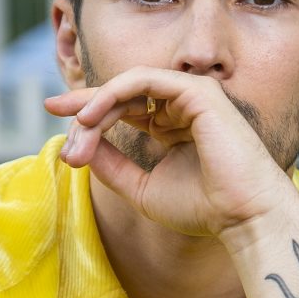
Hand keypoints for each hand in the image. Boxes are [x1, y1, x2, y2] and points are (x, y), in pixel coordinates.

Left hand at [44, 68, 298, 239]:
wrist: (243, 218)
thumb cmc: (204, 209)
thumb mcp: (141, 188)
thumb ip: (112, 166)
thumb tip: (80, 148)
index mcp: (173, 124)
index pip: (123, 107)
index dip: (88, 111)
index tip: (55, 117)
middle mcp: (182, 105)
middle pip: (119, 95)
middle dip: (85, 112)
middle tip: (64, 133)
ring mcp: (191, 95)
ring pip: (126, 87)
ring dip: (96, 107)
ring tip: (78, 131)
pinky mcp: (197, 91)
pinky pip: (144, 79)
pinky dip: (113, 93)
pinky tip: (93, 115)